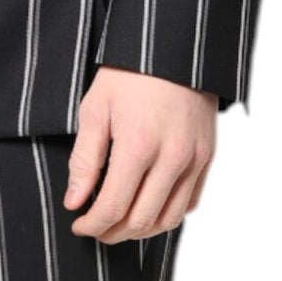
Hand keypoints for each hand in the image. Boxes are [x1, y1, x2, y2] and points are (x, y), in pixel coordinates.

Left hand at [63, 66, 216, 241]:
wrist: (173, 46)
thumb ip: (84, 160)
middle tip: (95, 229)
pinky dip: (167, 214)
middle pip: (141, 221)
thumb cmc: (128, 74)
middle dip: (112, 233)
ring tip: (119, 224)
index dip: (91, 225)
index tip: (78, 225)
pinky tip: (147, 207)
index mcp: (139, 147)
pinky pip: (190, 201)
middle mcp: (172, 158)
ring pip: (169, 218)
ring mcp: (194, 159)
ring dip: (141, 231)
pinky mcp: (207, 155)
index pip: (112, 207)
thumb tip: (74, 202)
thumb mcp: (95, 109)